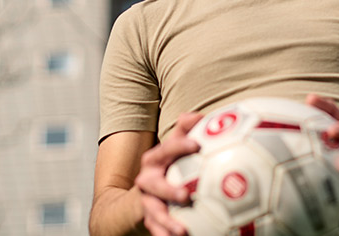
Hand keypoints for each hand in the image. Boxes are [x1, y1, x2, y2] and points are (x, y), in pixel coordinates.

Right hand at [134, 112, 203, 235]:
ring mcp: (146, 201)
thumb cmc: (166, 167)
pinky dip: (165, 235)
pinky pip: (156, 230)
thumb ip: (185, 132)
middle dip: (168, 189)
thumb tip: (201, 116)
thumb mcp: (172, 149)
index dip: (180, 145)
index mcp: (154, 160)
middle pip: (153, 184)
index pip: (166, 149)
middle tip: (185, 195)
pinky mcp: (148, 219)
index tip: (197, 144)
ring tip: (182, 230)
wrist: (137, 197)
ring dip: (167, 221)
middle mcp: (146, 180)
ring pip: (153, 211)